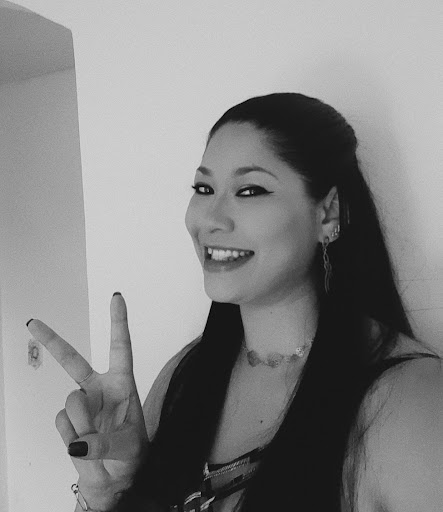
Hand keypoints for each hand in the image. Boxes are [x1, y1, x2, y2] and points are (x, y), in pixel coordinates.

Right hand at [27, 293, 146, 508]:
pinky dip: (71, 436)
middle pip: (73, 360)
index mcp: (123, 384)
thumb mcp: (129, 448)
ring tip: (95, 439)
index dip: (118, 321)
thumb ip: (105, 443)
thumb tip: (78, 442)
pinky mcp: (67, 420)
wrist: (113, 478)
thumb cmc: (131, 455)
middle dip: (52, 341)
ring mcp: (82, 404)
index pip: (121, 347)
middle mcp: (100, 389)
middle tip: (32, 323)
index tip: (116, 297)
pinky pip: (61, 423)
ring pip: (70, 402)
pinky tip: (82, 443)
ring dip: (82, 423)